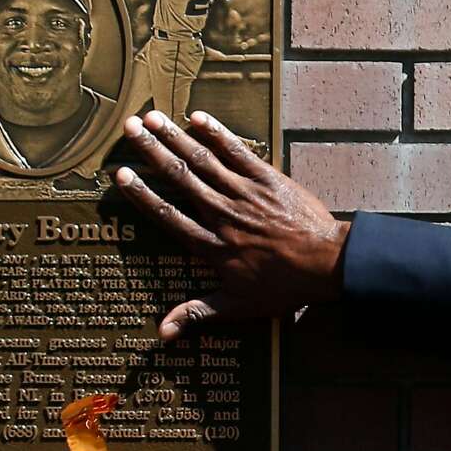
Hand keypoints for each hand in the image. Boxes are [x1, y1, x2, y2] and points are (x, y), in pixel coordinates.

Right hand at [115, 110, 350, 340]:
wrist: (328, 264)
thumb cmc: (284, 287)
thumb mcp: (239, 306)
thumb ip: (197, 313)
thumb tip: (161, 333)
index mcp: (213, 246)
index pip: (169, 216)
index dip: (143, 195)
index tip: (121, 175)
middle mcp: (223, 215)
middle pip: (180, 179)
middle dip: (151, 152)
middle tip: (128, 129)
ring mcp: (245, 194)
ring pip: (203, 161)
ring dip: (175, 137)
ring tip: (151, 117)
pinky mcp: (268, 179)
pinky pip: (238, 152)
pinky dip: (217, 134)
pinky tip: (197, 117)